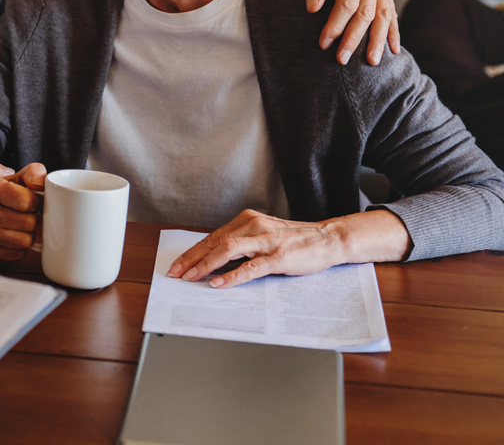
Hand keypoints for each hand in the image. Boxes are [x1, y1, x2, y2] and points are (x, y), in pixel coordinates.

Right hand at [0, 163, 44, 260]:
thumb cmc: (6, 191)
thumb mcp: (20, 176)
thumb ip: (35, 173)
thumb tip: (41, 182)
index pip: (27, 202)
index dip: (35, 202)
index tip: (31, 200)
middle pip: (29, 223)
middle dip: (34, 218)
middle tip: (27, 214)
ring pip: (25, 242)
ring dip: (29, 234)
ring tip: (22, 225)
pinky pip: (18, 254)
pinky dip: (21, 247)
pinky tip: (15, 235)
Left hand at [165, 209, 410, 288]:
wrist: (328, 239)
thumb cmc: (294, 241)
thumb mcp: (262, 237)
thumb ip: (241, 245)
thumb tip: (213, 262)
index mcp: (246, 220)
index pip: (212, 237)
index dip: (192, 252)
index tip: (177, 265)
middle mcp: (252, 226)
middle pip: (214, 242)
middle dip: (191, 260)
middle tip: (175, 274)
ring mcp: (265, 241)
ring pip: (227, 250)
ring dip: (205, 265)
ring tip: (191, 279)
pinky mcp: (278, 256)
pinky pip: (250, 267)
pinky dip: (231, 276)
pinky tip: (218, 284)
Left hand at [295, 0, 398, 65]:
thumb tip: (313, 9)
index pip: (347, 1)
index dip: (336, 24)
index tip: (324, 42)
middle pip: (366, 11)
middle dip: (354, 38)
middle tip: (342, 60)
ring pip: (383, 13)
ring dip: (377, 39)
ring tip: (371, 62)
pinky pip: (390, 10)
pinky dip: (392, 30)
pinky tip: (393, 49)